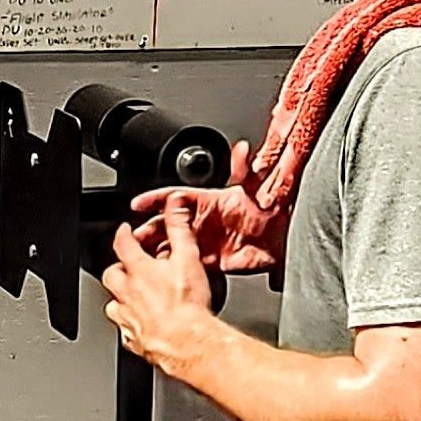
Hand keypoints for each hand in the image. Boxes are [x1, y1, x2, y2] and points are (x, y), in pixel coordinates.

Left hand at [102, 198, 223, 384]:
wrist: (189, 344)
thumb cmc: (188, 306)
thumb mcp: (188, 258)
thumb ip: (180, 230)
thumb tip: (175, 206)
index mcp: (138, 271)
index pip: (122, 244)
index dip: (122, 234)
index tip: (124, 231)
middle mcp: (127, 294)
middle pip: (111, 276)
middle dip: (117, 268)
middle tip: (127, 266)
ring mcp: (128, 319)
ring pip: (113, 305)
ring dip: (120, 299)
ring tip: (132, 297)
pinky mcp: (134, 341)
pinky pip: (125, 332)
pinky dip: (130, 326)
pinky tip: (141, 326)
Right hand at [129, 138, 284, 273]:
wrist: (285, 237)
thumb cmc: (274, 208)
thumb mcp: (257, 185)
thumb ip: (245, 168)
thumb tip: (242, 149)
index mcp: (209, 199)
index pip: (175, 197)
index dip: (155, 199)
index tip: (138, 203)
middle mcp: (204, 220)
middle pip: (168, 223)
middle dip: (149, 228)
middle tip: (134, 236)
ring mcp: (206, 240)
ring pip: (173, 243)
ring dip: (157, 249)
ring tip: (142, 256)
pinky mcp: (212, 260)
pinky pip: (187, 262)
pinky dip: (174, 266)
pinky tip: (162, 271)